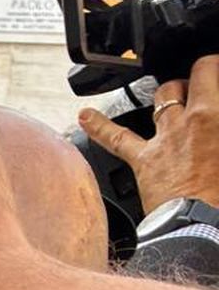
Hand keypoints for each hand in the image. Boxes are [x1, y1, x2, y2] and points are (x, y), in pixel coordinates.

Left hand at [80, 61, 218, 218]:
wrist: (201, 223)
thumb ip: (218, 126)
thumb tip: (214, 127)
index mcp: (214, 113)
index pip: (209, 69)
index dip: (213, 66)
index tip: (215, 72)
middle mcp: (187, 119)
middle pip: (183, 82)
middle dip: (190, 79)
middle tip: (199, 88)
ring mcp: (164, 138)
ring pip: (159, 99)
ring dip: (164, 94)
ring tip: (168, 94)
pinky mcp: (144, 159)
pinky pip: (117, 139)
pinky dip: (98, 126)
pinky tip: (84, 116)